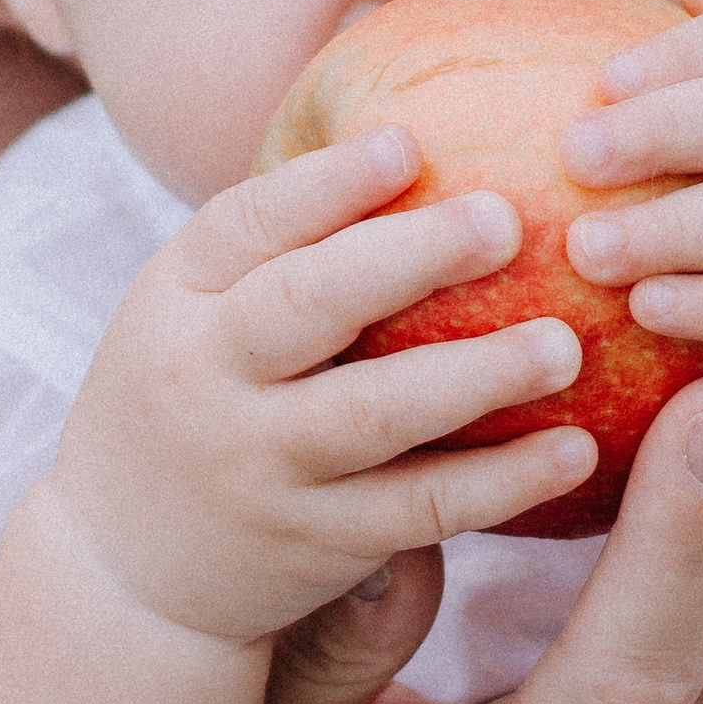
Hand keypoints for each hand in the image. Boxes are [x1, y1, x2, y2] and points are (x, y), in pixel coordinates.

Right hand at [53, 125, 597, 642]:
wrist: (125, 570)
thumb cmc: (194, 398)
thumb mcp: (194, 310)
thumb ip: (282, 243)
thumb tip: (418, 133)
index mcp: (177, 297)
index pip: (246, 224)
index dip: (328, 182)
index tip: (411, 142)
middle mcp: (207, 378)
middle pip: (305, 306)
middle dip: (407, 259)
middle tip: (507, 220)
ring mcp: (260, 466)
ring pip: (371, 415)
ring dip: (475, 376)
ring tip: (565, 345)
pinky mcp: (316, 543)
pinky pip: (418, 509)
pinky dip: (500, 482)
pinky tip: (576, 450)